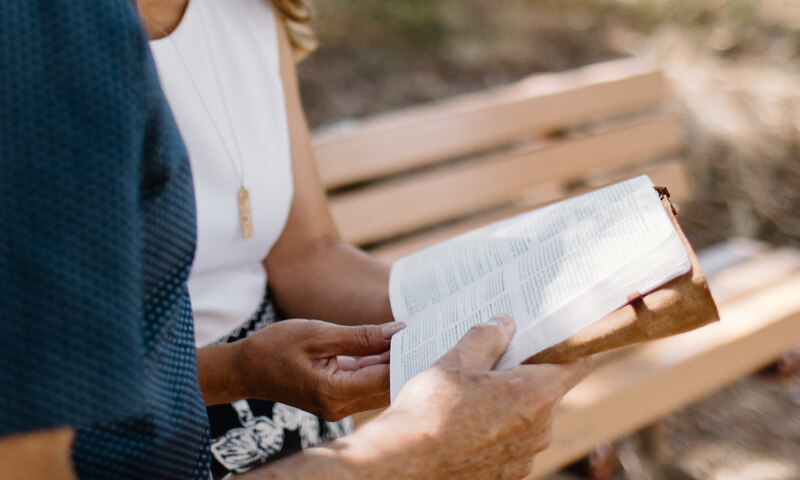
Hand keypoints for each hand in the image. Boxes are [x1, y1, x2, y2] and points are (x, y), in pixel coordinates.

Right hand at [234, 319, 405, 419]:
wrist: (244, 369)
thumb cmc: (275, 347)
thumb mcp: (318, 334)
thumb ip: (360, 336)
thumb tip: (396, 331)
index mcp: (333, 391)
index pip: (383, 376)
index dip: (405, 354)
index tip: (422, 333)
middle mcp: (338, 406)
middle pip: (385, 386)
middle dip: (404, 359)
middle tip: (423, 333)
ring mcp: (337, 406)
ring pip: (377, 386)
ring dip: (391, 362)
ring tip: (409, 336)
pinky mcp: (335, 399)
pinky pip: (364, 383)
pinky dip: (376, 366)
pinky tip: (388, 345)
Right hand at [347, 314, 591, 479]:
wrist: (402, 464)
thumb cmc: (429, 411)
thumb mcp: (456, 360)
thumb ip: (488, 337)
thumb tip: (505, 324)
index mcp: (536, 394)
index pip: (578, 363)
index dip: (568, 345)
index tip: (555, 333)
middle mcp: (540, 429)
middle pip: (548, 389)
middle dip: (525, 373)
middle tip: (494, 359)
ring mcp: (525, 457)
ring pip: (528, 418)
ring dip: (509, 404)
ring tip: (472, 394)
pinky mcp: (507, 476)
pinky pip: (512, 443)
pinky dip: (497, 430)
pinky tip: (466, 422)